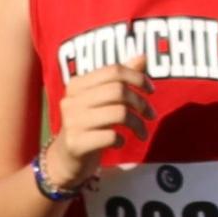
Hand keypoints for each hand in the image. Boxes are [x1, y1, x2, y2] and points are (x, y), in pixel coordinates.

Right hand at [47, 62, 151, 189]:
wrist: (66, 159)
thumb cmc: (90, 126)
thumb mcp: (102, 101)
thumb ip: (120, 79)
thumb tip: (143, 57)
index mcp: (77, 84)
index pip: (113, 70)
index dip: (138, 77)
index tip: (151, 90)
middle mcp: (72, 100)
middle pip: (118, 91)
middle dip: (141, 103)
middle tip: (151, 115)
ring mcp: (72, 121)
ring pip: (119, 113)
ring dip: (138, 124)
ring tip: (142, 133)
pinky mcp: (76, 143)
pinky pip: (111, 136)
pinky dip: (122, 140)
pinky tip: (120, 142)